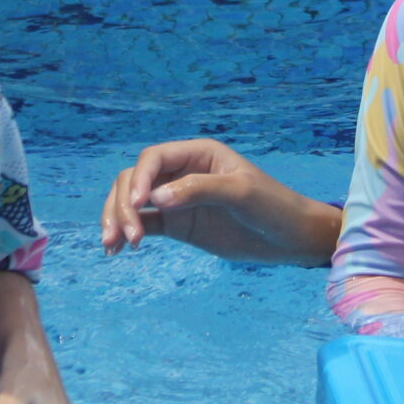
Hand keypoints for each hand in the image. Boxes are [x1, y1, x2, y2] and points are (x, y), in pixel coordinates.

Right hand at [100, 138, 341, 265]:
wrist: (290, 238)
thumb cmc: (272, 206)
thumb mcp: (240, 193)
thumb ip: (199, 190)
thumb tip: (154, 199)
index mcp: (197, 154)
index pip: (154, 158)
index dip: (139, 178)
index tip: (139, 203)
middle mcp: (182, 172)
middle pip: (135, 180)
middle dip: (123, 204)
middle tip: (126, 236)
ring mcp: (177, 199)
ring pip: (133, 202)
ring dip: (118, 219)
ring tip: (113, 247)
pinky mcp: (178, 224)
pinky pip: (144, 224)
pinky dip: (128, 233)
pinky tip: (118, 249)